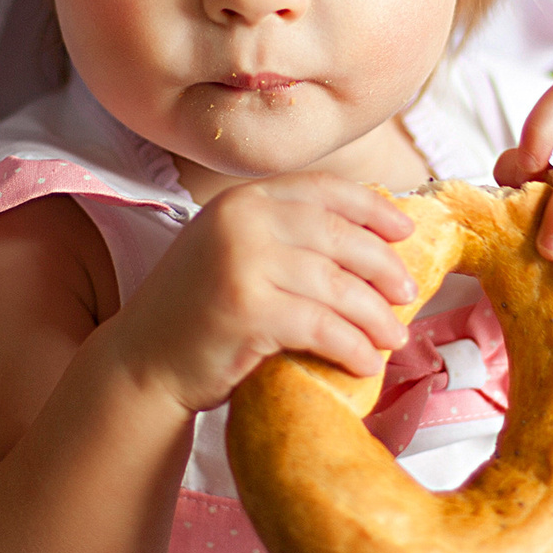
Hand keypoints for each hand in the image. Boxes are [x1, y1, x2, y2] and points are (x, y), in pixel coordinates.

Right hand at [100, 174, 417, 412]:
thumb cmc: (198, 313)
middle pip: (339, 236)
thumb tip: (372, 244)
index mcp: (243, 200)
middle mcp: (242, 221)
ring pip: (337, 284)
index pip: (324, 190)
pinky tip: (366, 362)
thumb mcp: (234, 252)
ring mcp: (242, 262)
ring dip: (376, 315)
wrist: (143, 362)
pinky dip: (352, 345)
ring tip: (396, 337)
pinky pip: (322, 325)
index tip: (404, 231)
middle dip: (383, 266)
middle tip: (409, 293)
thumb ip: (284, 236)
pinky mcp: (247, 310)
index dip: (372, 209)